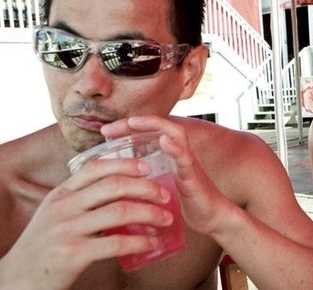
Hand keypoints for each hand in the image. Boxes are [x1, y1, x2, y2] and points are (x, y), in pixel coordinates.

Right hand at [1, 159, 171, 289]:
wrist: (15, 281)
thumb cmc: (43, 247)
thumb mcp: (55, 216)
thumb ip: (81, 202)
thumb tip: (120, 192)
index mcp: (60, 195)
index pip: (95, 168)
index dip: (125, 164)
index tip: (148, 167)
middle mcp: (63, 207)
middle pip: (114, 186)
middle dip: (146, 188)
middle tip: (165, 195)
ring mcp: (67, 230)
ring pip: (120, 211)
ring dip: (150, 213)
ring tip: (166, 218)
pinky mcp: (73, 254)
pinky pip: (116, 243)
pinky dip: (139, 241)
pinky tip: (151, 243)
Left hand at [102, 116, 229, 235]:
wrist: (212, 220)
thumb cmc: (185, 205)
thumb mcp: (160, 190)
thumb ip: (146, 182)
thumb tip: (118, 184)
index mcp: (168, 156)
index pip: (148, 133)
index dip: (127, 129)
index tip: (105, 132)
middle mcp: (179, 154)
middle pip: (159, 127)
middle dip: (134, 123)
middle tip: (108, 127)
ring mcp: (188, 163)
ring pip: (175, 134)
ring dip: (155, 125)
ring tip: (134, 122)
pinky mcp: (195, 177)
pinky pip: (186, 159)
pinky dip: (176, 148)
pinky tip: (165, 141)